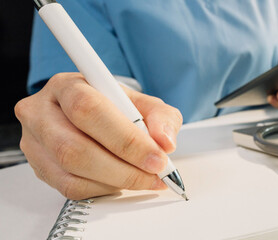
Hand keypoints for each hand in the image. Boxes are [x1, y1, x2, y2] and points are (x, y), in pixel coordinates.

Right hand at [15, 73, 182, 199]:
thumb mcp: (144, 104)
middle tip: (154, 172)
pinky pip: (70, 187)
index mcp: (67, 86)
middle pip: (76, 146)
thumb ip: (161, 118)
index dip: (126, 139)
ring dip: (116, 180)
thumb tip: (165, 142)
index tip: (157, 156)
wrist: (93, 118)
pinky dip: (103, 189)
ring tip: (144, 178)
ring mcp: (34, 141)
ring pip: (71, 171)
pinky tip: (122, 181)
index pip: (89, 110)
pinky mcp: (38, 167)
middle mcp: (41, 111)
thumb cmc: (116, 108)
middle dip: (124, 166)